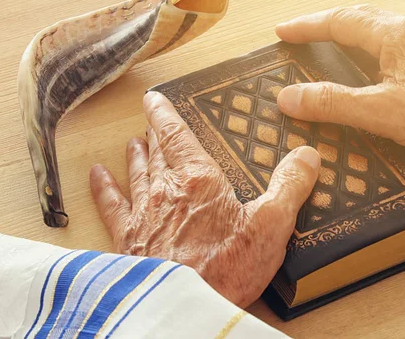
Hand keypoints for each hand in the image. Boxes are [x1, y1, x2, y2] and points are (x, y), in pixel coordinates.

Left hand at [89, 92, 320, 306]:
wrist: (184, 307)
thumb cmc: (227, 269)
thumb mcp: (272, 225)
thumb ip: (290, 186)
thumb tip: (307, 156)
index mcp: (199, 179)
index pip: (176, 135)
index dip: (164, 114)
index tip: (154, 98)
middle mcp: (165, 190)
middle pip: (156, 152)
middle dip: (154, 134)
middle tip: (150, 121)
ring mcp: (143, 214)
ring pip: (136, 173)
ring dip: (135, 156)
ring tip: (132, 142)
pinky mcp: (127, 240)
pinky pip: (111, 204)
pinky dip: (103, 187)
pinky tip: (97, 174)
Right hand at [275, 6, 404, 188]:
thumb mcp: (380, 113)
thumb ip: (331, 103)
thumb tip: (289, 96)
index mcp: (396, 35)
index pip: (341, 21)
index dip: (308, 26)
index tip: (283, 31)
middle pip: (360, 19)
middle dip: (326, 25)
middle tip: (300, 35)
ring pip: (380, 31)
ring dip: (350, 36)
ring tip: (328, 46)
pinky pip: (396, 46)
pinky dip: (371, 50)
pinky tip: (371, 67)